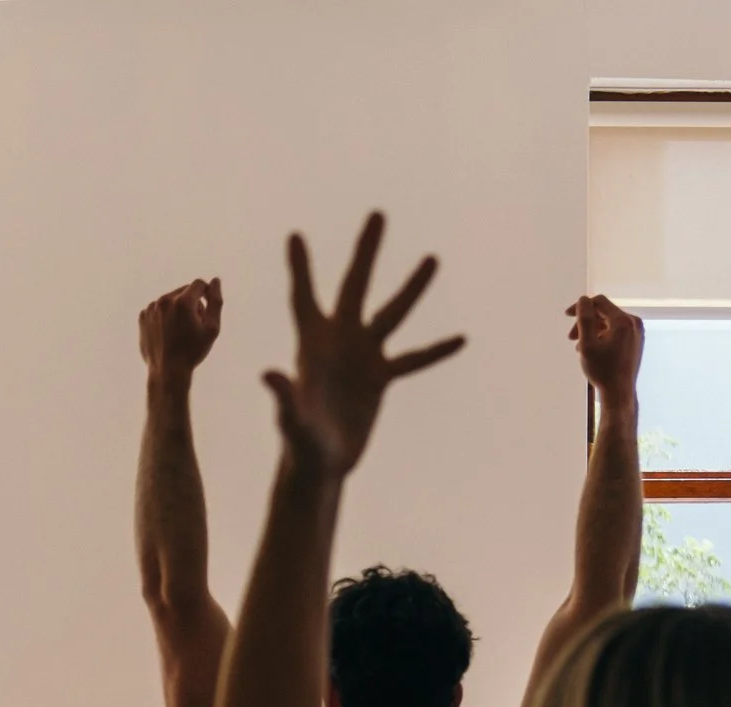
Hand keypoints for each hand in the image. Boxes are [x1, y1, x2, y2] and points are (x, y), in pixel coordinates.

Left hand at [141, 278, 222, 382]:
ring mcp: (151, 308)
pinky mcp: (143, 316)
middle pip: (185, 291)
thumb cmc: (193, 351)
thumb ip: (216, 301)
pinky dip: (165, 316)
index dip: (206, 295)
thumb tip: (215, 281)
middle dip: (192, 303)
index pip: (199, 284)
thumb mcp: (212, 328)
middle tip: (194, 326)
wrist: (167, 371)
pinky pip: (159, 309)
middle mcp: (165, 300)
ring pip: (171, 299)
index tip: (206, 312)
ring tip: (180, 331)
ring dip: (178, 309)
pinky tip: (168, 333)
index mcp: (182, 302)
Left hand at [263, 213, 464, 474]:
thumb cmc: (298, 446)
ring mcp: (362, 357)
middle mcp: (339, 341)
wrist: (318, 467)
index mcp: (312, 344)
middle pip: (355, 286)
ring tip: (432, 258)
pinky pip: (414, 359)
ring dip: (412, 287)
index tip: (294, 235)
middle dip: (366, 251)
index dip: (300, 267)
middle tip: (378, 214)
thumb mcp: (291, 420)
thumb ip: (283, 396)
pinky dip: (436, 351)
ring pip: (392, 313)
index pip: (304, 297)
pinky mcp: (380, 378)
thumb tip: (268, 375)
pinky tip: (461, 338)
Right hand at [567, 295, 643, 403]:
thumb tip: (582, 299)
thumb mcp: (587, 344)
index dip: (581, 306)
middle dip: (585, 322)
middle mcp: (633, 322)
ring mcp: (636, 332)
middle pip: (604, 312)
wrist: (619, 392)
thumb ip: (584, 319)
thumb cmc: (602, 370)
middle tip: (571, 338)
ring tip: (580, 347)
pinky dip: (602, 336)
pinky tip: (593, 350)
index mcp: (623, 321)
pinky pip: (615, 331)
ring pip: (609, 322)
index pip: (599, 302)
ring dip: (592, 331)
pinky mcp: (635, 341)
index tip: (567, 316)